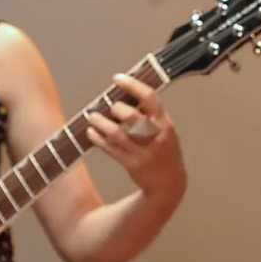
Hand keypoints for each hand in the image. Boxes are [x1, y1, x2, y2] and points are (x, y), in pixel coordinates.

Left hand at [86, 74, 186, 205]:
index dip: (132, 85)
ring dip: (102, 124)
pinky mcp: (132, 165)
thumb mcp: (166, 131)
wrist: (169, 183)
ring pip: (118, 134)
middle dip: (117, 108)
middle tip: (110, 106)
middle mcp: (155, 136)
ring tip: (92, 117)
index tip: (117, 78)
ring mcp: (143, 152)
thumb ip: (150, 116)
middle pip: (133, 117)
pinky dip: (99, 140)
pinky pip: (112, 150)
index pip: (150, 98)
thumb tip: (126, 96)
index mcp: (165, 123)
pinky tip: (91, 133)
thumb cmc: (166, 151)